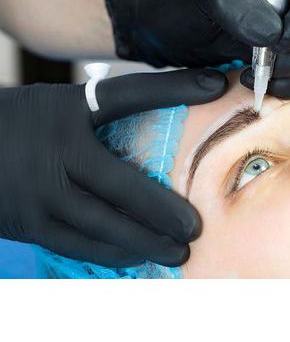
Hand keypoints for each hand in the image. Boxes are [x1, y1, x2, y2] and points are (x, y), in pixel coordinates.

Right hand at [0, 68, 225, 266]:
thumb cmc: (20, 122)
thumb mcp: (59, 106)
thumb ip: (101, 112)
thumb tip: (159, 114)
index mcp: (69, 110)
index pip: (130, 94)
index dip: (175, 88)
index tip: (216, 84)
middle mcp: (56, 151)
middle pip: (122, 185)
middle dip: (163, 210)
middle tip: (196, 228)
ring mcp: (40, 192)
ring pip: (102, 225)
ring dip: (144, 242)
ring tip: (177, 252)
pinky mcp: (28, 223)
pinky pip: (77, 244)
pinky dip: (112, 253)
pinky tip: (136, 257)